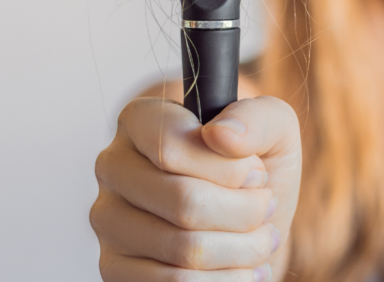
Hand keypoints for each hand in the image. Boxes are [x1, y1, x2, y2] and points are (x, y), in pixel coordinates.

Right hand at [91, 96, 301, 280]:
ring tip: (260, 239)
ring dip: (242, 249)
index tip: (256, 174)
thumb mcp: (274, 126)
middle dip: (245, 212)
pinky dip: (225, 280)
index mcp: (140, 121)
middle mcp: (113, 168)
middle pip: (183, 202)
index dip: (229, 168)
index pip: (170, 146)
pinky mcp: (114, 268)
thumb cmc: (255, 165)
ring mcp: (109, 221)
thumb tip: (221, 135)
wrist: (248, 216)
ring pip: (183, 250)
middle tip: (266, 207)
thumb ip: (256, 118)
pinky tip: (243, 268)